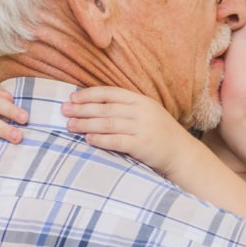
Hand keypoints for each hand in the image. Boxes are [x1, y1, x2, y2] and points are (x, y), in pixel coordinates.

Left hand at [62, 87, 190, 176]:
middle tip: (64, 111)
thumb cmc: (159, 134)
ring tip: (69, 126)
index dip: (89, 94)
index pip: (110, 93)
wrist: (182, 153)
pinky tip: (88, 139)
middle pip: (105, 108)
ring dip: (86, 124)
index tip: (72, 97)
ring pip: (108, 123)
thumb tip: (94, 107)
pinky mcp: (143, 145)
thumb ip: (125, 108)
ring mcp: (143, 128)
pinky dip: (100, 139)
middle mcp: (141, 111)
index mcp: (140, 100)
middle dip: (82, 109)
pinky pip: (117, 141)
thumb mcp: (146, 114)